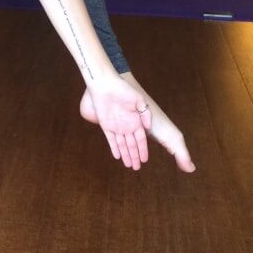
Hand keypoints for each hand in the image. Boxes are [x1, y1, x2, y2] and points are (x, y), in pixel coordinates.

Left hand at [80, 78, 196, 173]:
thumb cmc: (123, 89)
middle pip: (132, 145)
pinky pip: (110, 140)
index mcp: (136, 120)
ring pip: (122, 145)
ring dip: (125, 155)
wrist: (105, 84)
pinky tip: (117, 156)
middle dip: (135, 156)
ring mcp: (116, 126)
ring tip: (129, 166)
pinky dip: (114, 148)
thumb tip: (147, 127)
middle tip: (137, 168)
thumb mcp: (139, 100)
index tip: (145, 160)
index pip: (141, 139)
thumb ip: (145, 113)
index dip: (143, 150)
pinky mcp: (105, 125)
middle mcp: (127, 125)